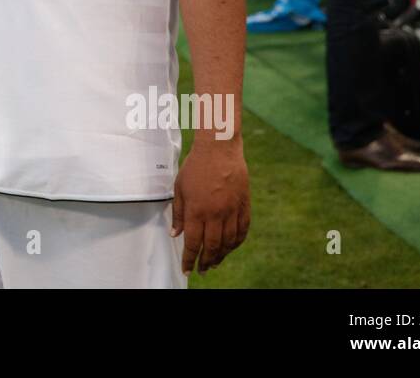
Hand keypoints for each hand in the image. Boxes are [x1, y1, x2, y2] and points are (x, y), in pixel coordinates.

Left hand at [172, 142, 250, 275]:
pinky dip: (237, 242)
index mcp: (196, 210)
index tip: (187, 268)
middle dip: (205, 261)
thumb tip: (176, 234)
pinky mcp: (244, 205)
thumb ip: (178, 213)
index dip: (189, 258)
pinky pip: (242, 230)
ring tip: (215, 262)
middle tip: (202, 270)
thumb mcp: (179, 187)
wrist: (220, 148)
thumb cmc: (196, 166)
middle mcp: (215, 214)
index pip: (193, 242)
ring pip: (228, 242)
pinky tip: (231, 247)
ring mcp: (231, 211)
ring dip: (221, 255)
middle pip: (212, 246)